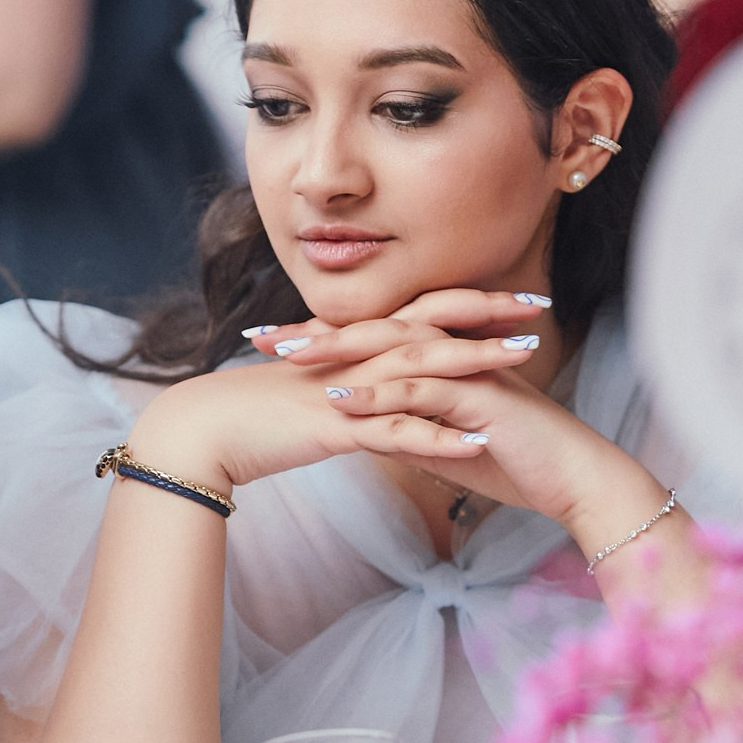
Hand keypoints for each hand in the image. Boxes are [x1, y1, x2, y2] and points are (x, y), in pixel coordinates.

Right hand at [132, 289, 545, 493]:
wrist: (202, 431)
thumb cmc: (255, 416)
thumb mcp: (316, 394)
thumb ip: (355, 388)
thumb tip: (387, 398)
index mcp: (354, 347)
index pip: (422, 314)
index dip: (471, 304)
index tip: (518, 299)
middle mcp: (357, 357)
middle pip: (433, 327)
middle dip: (489, 316)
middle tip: (540, 306)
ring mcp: (349, 388)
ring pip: (424, 369)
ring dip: (479, 363)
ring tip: (530, 359)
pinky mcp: (337, 426)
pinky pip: (396, 431)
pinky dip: (439, 437)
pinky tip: (478, 443)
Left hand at [250, 290, 668, 546]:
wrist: (573, 480)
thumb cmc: (515, 461)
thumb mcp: (442, 441)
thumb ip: (404, 424)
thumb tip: (359, 427)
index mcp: (443, 354)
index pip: (372, 337)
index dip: (320, 337)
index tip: (269, 343)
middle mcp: (454, 349)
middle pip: (374, 329)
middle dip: (316, 332)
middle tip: (262, 338)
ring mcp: (469, 367)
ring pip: (393, 349)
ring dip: (339, 352)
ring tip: (289, 360)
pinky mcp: (482, 395)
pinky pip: (424, 389)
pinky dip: (381, 392)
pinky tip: (343, 399)